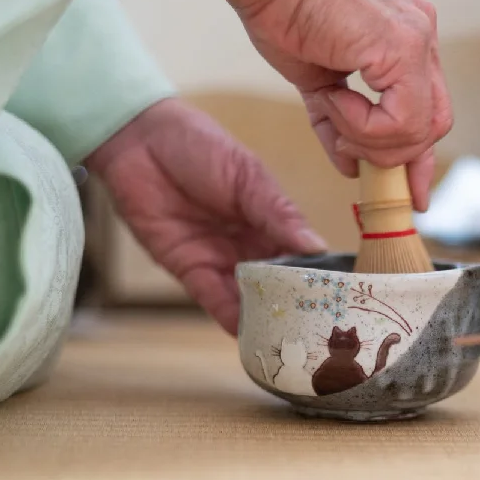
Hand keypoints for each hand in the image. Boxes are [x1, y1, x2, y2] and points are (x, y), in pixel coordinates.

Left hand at [84, 98, 326, 334]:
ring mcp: (221, 260)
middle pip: (278, 284)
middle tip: (316, 330)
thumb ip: (280, 214)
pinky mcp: (190, 269)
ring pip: (249, 297)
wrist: (140, 140)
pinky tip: (247, 333)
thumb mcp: (250, 177)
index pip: (302, 256)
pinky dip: (230, 317)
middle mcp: (250, 246)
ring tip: (286, 340)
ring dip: (264, 317)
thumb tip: (317, 247)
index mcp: (272, 222)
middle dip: (294, 306)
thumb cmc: (200, 147)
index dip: (318, 277)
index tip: (340, 300)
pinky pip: (213, 299)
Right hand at [233, 0, 451, 211]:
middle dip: (398, 159)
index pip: (429, 114)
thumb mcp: (319, 86)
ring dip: (366, 139)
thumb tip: (351, 168)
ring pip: (416, 131)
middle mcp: (420, 39)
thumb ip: (341, 126)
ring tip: (331, 110)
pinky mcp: (402, 46)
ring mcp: (416, 39)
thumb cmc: (284, 16)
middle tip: (359, 164)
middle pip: (433, 127)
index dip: (416, 159)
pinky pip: (398, 121)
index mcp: (406, 44)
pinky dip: (361, 126)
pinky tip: (332, 98)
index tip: (409, 191)